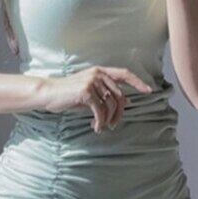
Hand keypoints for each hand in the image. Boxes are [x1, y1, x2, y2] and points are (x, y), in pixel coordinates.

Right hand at [38, 66, 153, 132]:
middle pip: (120, 95)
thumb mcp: (90, 92)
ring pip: (111, 105)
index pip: (124, 73)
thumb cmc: (68, 95)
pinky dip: (100, 122)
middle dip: (119, 113)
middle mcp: (98, 73)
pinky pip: (100, 110)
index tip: (149, 91)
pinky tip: (95, 127)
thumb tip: (126, 104)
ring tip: (103, 127)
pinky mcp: (86, 91)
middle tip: (114, 125)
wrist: (48, 93)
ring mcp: (92, 81)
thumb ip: (106, 94)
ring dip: (109, 119)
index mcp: (100, 71)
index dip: (138, 82)